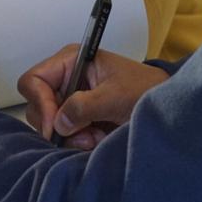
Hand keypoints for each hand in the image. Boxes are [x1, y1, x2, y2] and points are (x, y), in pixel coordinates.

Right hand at [18, 47, 168, 149]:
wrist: (168, 107)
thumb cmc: (146, 90)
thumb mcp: (115, 97)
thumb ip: (83, 107)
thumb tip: (58, 123)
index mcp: (71, 61)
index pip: (33, 80)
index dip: (39, 103)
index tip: (54, 126)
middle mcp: (66, 78)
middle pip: (37, 104)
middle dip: (58, 124)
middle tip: (84, 134)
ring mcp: (70, 98)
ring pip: (50, 123)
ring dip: (70, 135)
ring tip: (96, 136)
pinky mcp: (77, 116)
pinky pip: (63, 133)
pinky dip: (77, 140)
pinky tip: (97, 138)